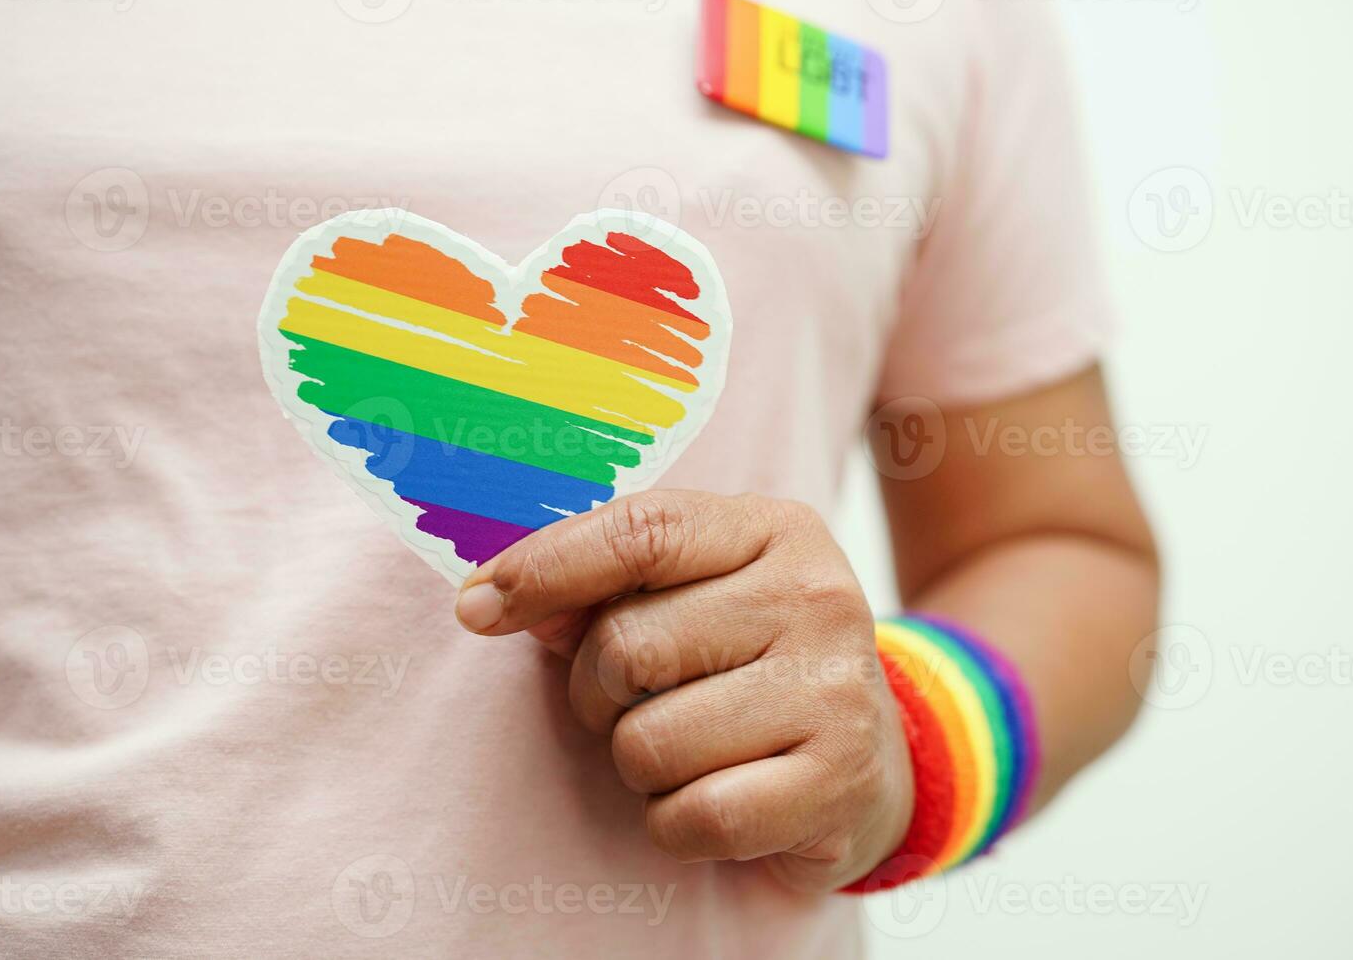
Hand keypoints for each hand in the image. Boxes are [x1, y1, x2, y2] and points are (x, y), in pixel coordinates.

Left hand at [454, 490, 914, 892]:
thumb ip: (607, 585)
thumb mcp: (697, 594)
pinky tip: (716, 796)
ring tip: (689, 749)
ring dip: (639, 764)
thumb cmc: (752, 662)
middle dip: (597, 692)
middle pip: (626, 646)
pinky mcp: (838, 782)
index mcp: (774, 529)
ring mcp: (836, 690)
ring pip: (647, 743)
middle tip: (636, 703)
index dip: (544, 568)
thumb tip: (493, 601)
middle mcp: (816, 597)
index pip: (640, 531)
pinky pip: (695, 818)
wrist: (876, 756)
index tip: (477, 606)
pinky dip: (675, 824)